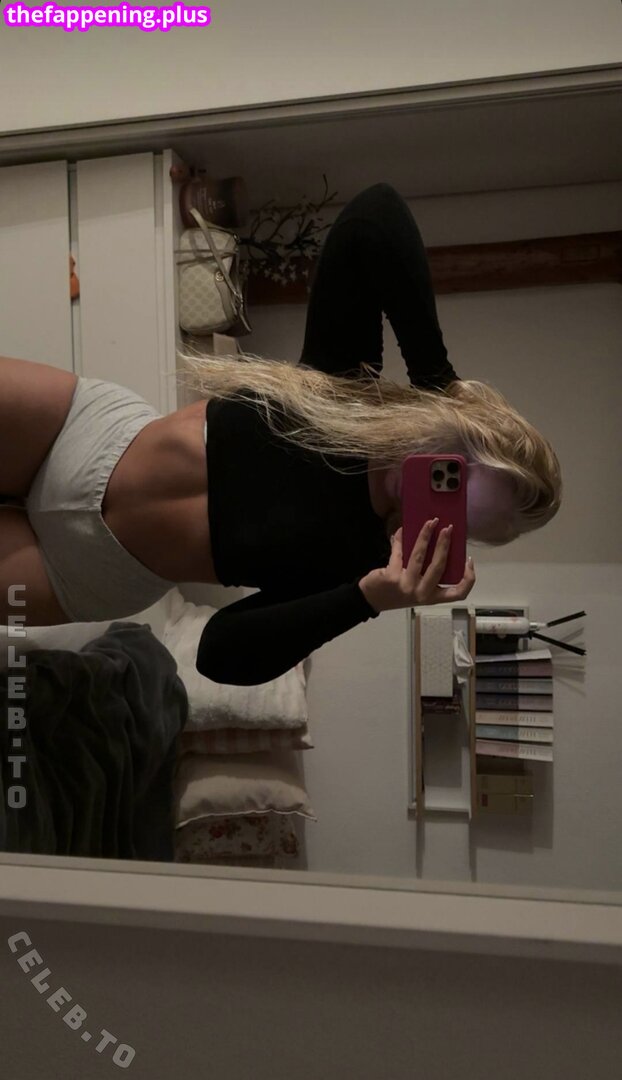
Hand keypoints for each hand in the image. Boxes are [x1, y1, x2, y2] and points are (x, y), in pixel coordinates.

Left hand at [358, 519, 475, 613]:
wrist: (370, 600)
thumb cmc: (396, 592)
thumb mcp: (416, 587)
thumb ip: (426, 572)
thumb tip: (437, 542)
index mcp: (431, 597)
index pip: (458, 593)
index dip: (468, 578)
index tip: (468, 560)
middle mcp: (421, 594)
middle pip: (439, 566)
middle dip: (444, 544)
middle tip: (447, 528)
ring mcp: (406, 586)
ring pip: (419, 556)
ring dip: (425, 536)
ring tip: (430, 523)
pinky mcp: (391, 577)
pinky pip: (398, 553)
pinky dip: (400, 539)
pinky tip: (401, 530)